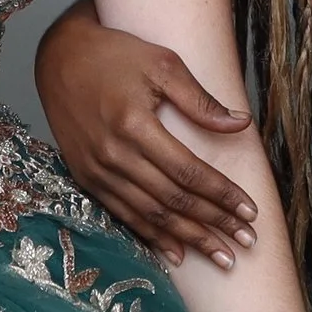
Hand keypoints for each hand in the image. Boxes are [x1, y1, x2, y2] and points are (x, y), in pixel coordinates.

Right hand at [36, 5, 256, 269]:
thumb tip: (241, 123)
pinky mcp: (87, 178)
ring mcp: (97, 170)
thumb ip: (200, 100)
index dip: (222, 195)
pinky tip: (177, 253)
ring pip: (151, 216)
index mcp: (135, 125)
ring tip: (222, 256)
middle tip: (247, 244)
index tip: (250, 212)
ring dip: (189, 239)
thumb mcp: (162, 64)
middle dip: (214, 225)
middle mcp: (114, 155)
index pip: (189, 172)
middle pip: (173, 201)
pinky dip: (152, 237)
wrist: (60, 58)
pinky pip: (124, 216)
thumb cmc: (116, 54)